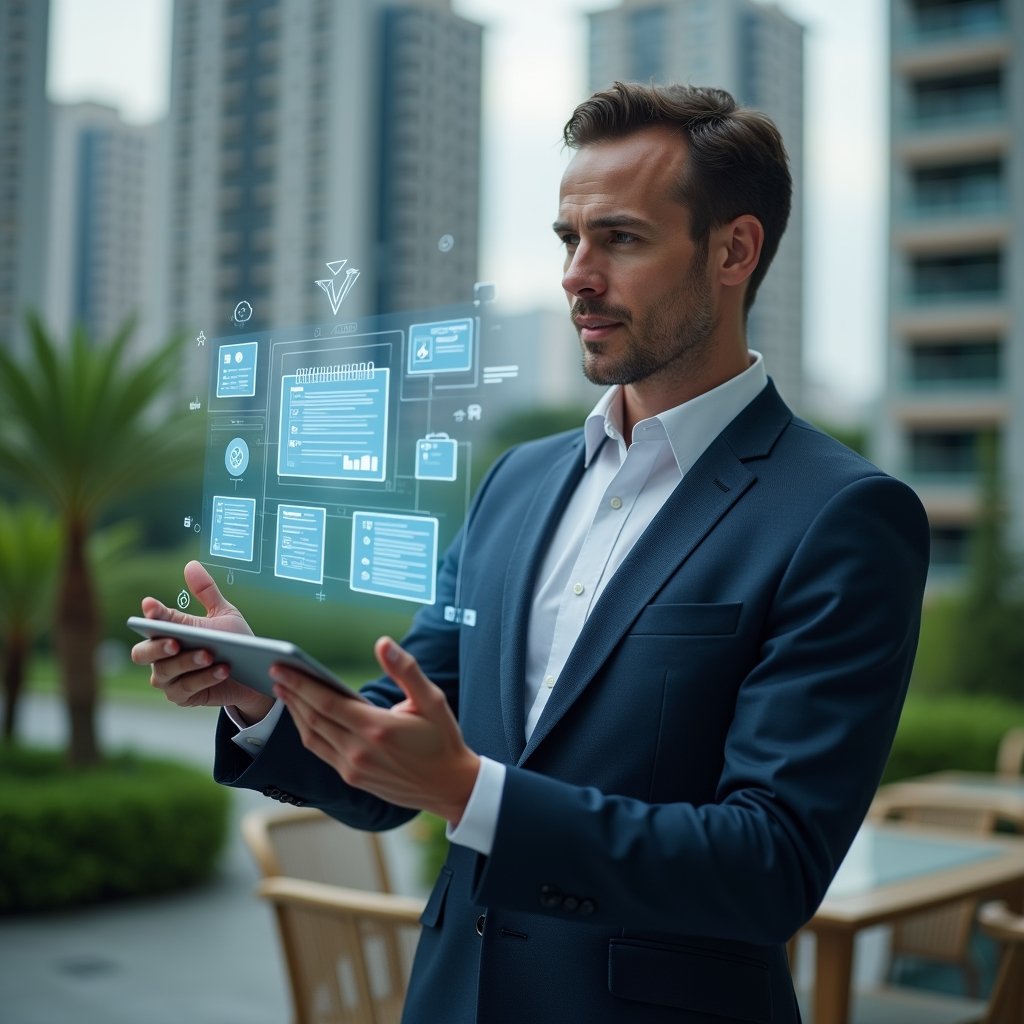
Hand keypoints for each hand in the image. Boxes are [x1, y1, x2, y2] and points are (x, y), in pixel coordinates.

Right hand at [130, 560, 274, 721]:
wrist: (253, 672)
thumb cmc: (233, 641)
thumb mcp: (223, 614)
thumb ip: (206, 592)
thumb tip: (190, 564)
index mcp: (167, 633)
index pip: (151, 624)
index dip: (150, 615)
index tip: (152, 606)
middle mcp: (161, 657)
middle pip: (142, 654)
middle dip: (157, 648)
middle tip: (176, 641)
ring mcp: (169, 679)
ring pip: (166, 672)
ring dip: (188, 662)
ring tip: (211, 654)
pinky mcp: (183, 697)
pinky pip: (187, 689)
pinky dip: (204, 678)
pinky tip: (222, 669)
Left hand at [271, 636, 479, 824]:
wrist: (449, 786)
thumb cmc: (442, 739)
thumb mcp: (432, 700)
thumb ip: (405, 670)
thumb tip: (383, 643)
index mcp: (378, 729)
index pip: (327, 703)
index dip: (301, 684)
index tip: (282, 667)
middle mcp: (360, 751)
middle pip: (313, 719)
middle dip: (292, 694)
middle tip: (276, 672)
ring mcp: (354, 769)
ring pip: (312, 737)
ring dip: (295, 713)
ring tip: (284, 691)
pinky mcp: (353, 779)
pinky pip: (321, 751)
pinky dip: (308, 731)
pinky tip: (305, 716)